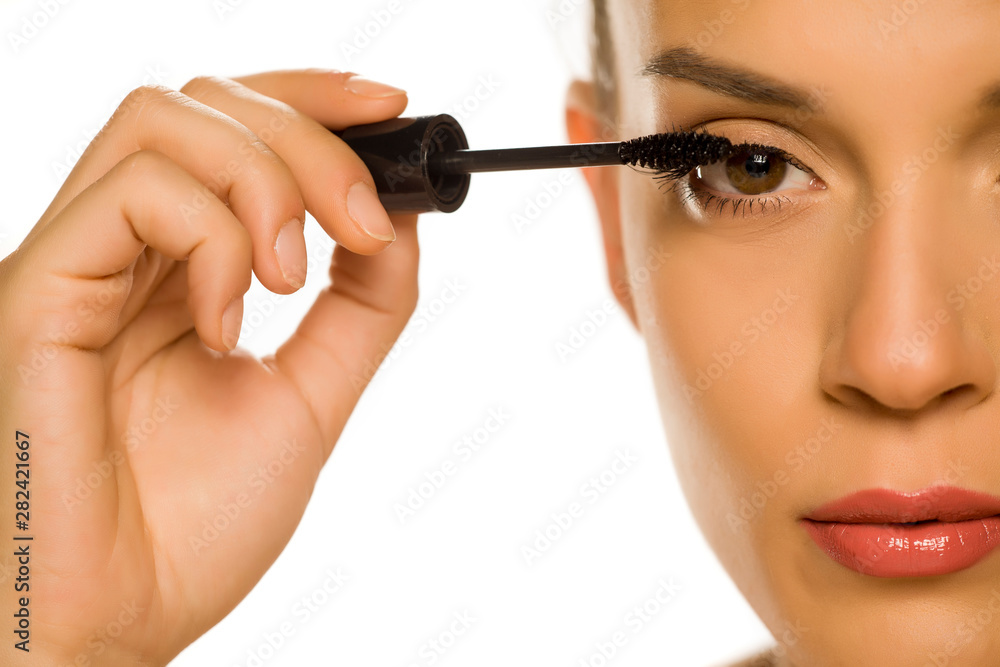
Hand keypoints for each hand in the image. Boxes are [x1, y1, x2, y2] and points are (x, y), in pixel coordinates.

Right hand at [0, 69, 417, 664]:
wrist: (117, 619)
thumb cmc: (191, 526)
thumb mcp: (312, 396)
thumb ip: (360, 305)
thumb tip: (401, 215)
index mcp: (181, 267)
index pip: (237, 126)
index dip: (316, 98)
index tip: (392, 110)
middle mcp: (126, 249)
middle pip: (209, 100)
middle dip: (312, 137)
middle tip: (364, 219)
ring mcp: (80, 261)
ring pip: (165, 117)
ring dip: (266, 179)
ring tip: (293, 280)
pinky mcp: (40, 288)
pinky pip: (136, 196)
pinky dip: (212, 240)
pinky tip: (228, 324)